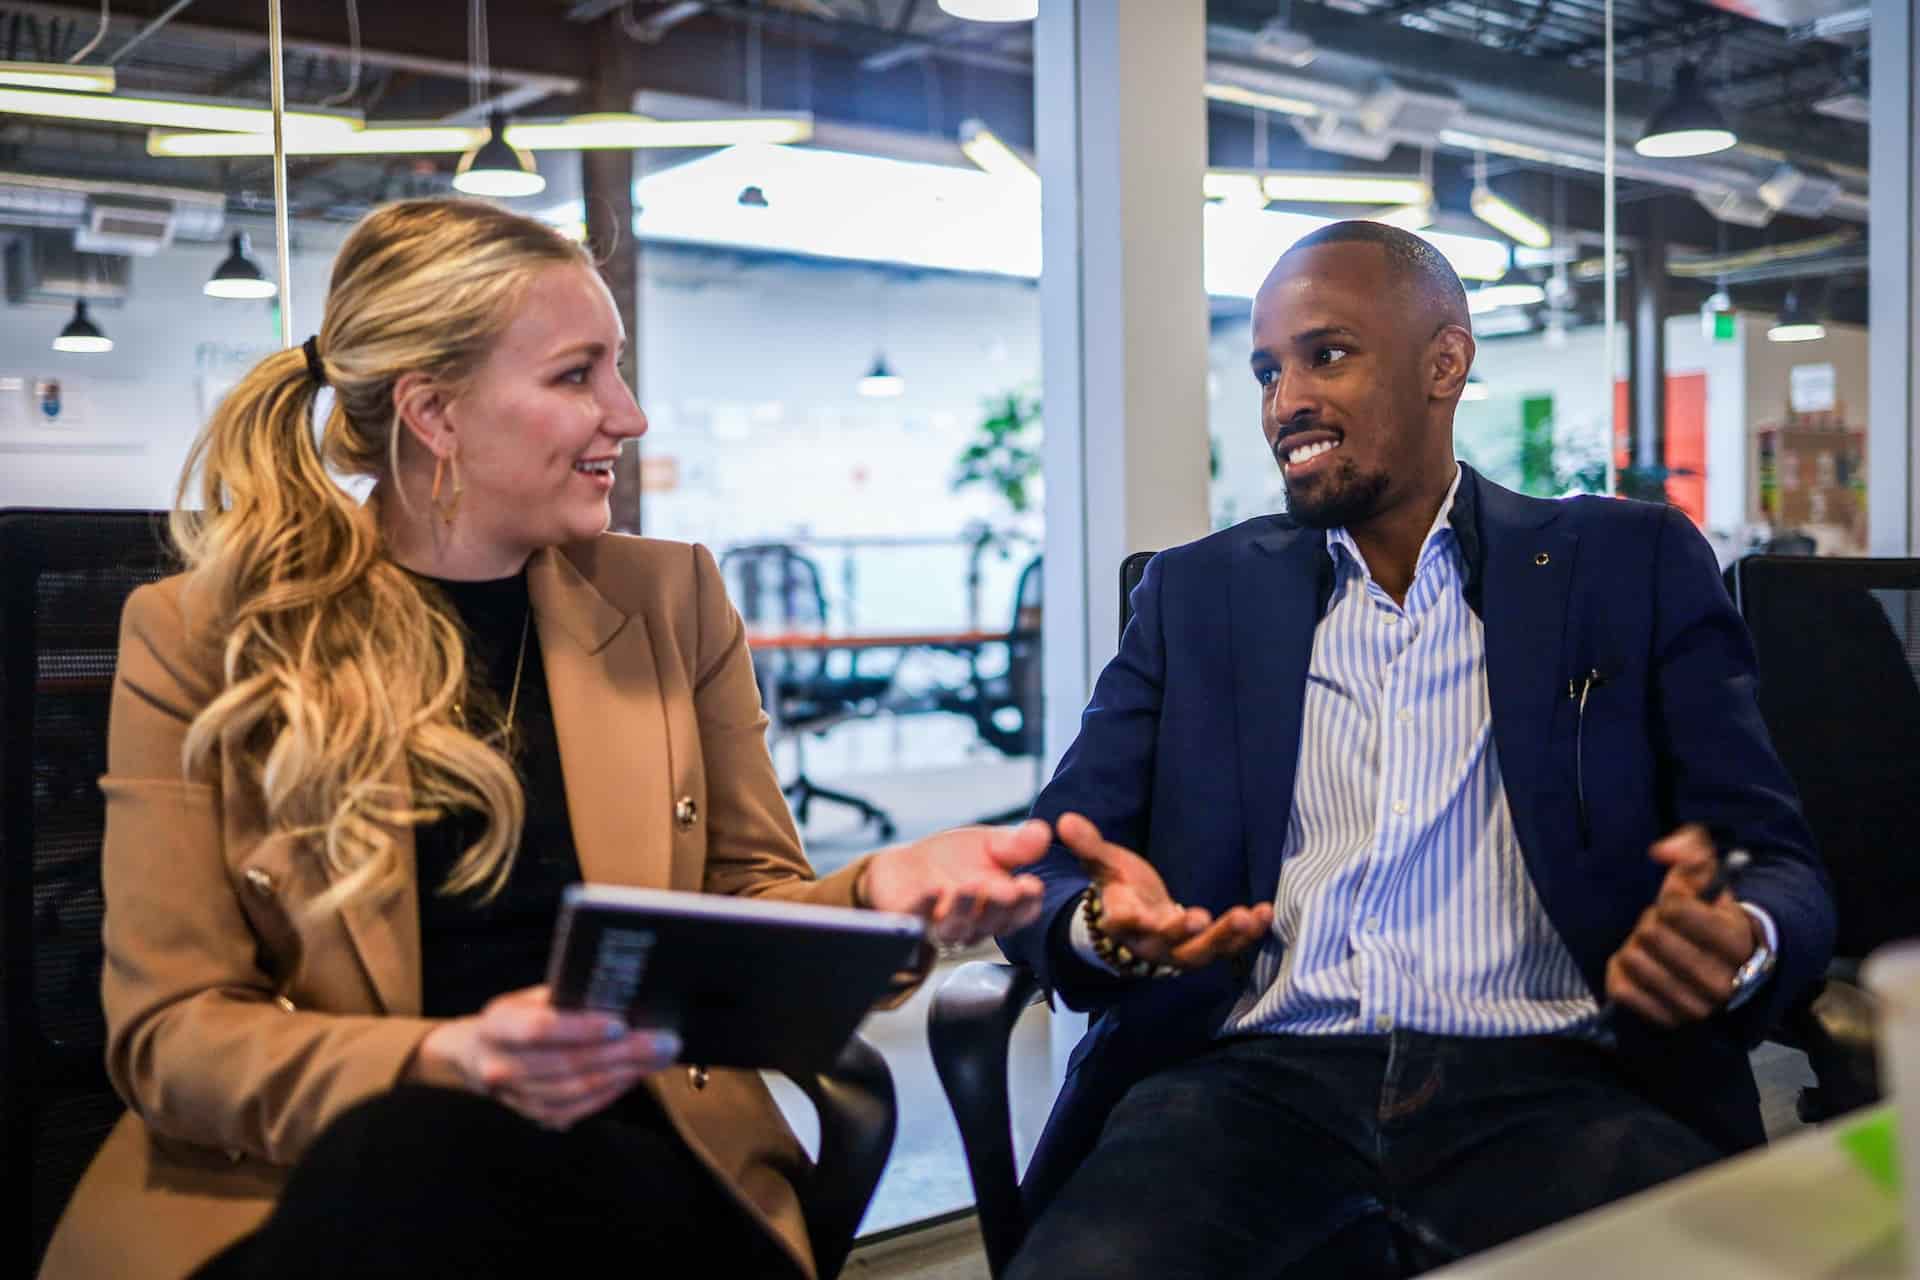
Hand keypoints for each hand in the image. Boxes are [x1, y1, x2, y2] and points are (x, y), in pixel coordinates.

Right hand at [407, 985, 680, 1130]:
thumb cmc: (516, 1016)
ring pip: (576, 1090)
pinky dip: (610, 1091)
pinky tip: (635, 1075)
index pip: (540, 1029)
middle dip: (622, 1053)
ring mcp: (515, 1097)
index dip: (581, 1028)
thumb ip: (564, 998)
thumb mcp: (529, 997)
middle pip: (567, 1064)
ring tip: (658, 1057)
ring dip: (624, 1074)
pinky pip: (578, 1108)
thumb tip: (620, 998)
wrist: (477, 1054)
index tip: (621, 1023)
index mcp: (496, 1026)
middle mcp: (499, 1066)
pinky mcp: (534, 1116)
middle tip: (664, 1041)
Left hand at [860, 819, 1050, 945]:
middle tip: (1005, 890)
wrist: (908, 866)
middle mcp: (977, 923)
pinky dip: (927, 905)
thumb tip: (1042, 832)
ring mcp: (944, 926)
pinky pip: (919, 919)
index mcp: (1003, 906)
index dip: (1028, 901)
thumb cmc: (956, 859)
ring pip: (958, 927)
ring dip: (965, 908)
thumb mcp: (989, 843)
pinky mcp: (912, 922)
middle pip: (993, 923)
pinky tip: (934, 888)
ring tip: (970, 886)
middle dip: (999, 906)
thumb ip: (1015, 844)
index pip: (1022, 911)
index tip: (1031, 885)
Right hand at [1057, 812, 1271, 971]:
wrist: (1135, 921)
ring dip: (1224, 937)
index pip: (1122, 923)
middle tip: (1201, 918)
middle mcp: (1148, 943)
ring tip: (1245, 917)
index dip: (1130, 920)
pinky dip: (1246, 935)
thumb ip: (1089, 845)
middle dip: (1183, 933)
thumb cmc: (1119, 888)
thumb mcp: (1104, 864)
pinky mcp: (1201, 949)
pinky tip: (1264, 913)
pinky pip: (1227, 948)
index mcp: (1120, 921)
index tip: (1137, 912)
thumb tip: (1064, 820)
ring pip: (1199, 952)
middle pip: (1165, 944)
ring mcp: (1176, 951)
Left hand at [1604, 824, 1761, 1027]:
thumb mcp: (1710, 877)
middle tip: (1663, 928)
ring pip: (1634, 960)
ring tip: (1654, 949)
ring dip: (1635, 947)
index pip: (1675, 909)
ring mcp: (1696, 1006)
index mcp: (1737, 943)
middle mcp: (1722, 982)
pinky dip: (1621, 972)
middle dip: (1650, 923)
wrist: (1727, 967)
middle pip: (1651, 934)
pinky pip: (1622, 990)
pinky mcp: (1668, 1020)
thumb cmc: (1711, 916)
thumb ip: (1690, 851)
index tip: (1677, 906)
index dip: (1668, 899)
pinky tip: (1638, 967)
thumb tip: (1662, 852)